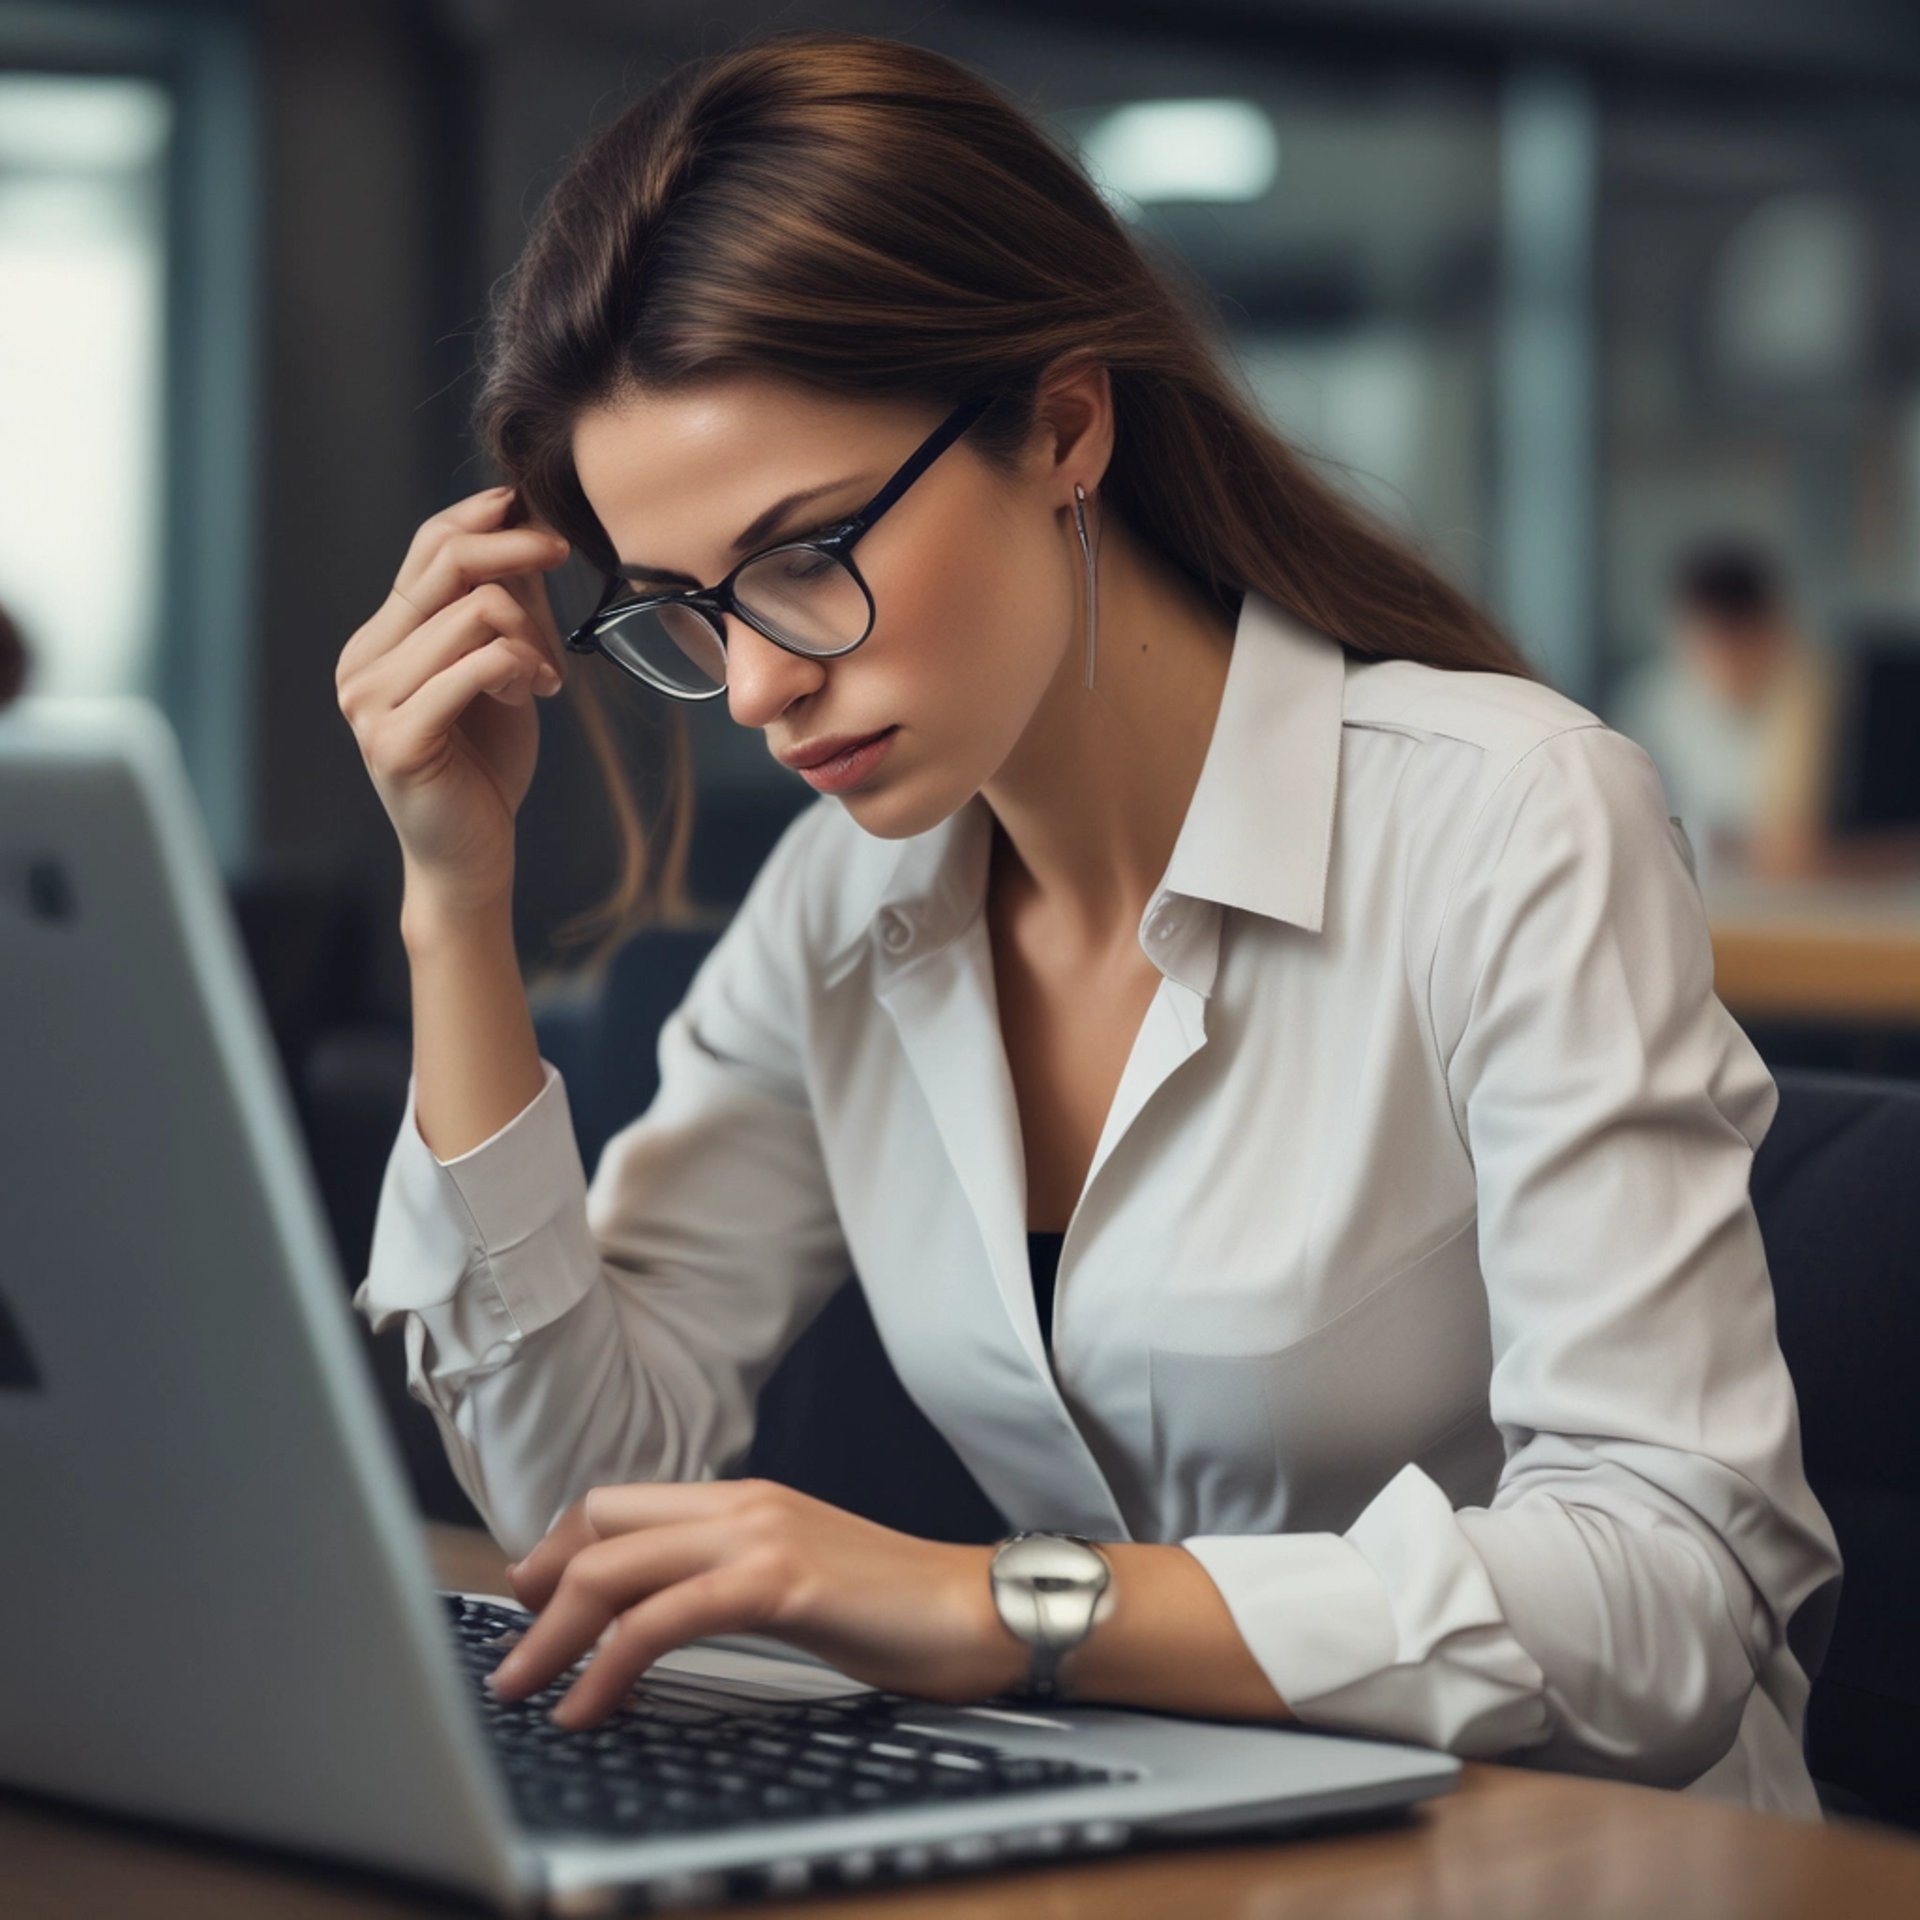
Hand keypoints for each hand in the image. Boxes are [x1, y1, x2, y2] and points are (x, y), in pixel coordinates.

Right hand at [334, 484, 572, 916]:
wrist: (468, 856)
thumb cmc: (484, 768)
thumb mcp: (497, 674)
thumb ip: (500, 612)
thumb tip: (523, 532)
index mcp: (378, 643)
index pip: (426, 550)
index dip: (479, 517)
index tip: (527, 502)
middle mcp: (361, 664)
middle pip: (445, 564)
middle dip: (514, 549)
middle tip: (562, 553)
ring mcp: (371, 702)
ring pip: (473, 612)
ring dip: (530, 636)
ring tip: (545, 677)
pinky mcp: (398, 738)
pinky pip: (478, 665)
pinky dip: (521, 667)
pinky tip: (534, 695)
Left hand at [483, 1478, 1026, 1729]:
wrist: (982, 1610)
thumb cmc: (897, 1611)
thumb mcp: (796, 1585)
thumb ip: (729, 1581)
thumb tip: (657, 1617)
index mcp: (744, 1500)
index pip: (617, 1504)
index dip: (556, 1551)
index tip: (526, 1606)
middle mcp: (743, 1504)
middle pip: (601, 1526)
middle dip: (538, 1593)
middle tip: (510, 1660)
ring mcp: (762, 1536)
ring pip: (618, 1566)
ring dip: (552, 1634)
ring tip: (522, 1689)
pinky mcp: (782, 1581)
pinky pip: (665, 1617)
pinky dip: (610, 1663)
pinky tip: (591, 1706)